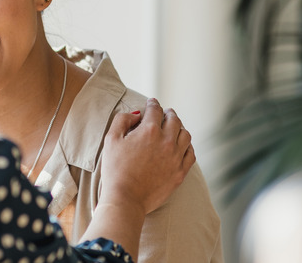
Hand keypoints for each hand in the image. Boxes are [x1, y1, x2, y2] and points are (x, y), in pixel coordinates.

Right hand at [99, 98, 194, 215]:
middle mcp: (166, 141)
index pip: (155, 110)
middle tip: (165, 112)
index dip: (153, 103)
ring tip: (175, 127)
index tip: (151, 102)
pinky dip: (187, 146)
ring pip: (185, 135)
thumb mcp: (111, 140)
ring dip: (180, 127)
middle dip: (169, 113)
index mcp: (149, 130)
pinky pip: (191, 153)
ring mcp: (176, 157)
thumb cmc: (115, 169)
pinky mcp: (180, 172)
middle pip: (174, 119)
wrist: (126, 199)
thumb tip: (136, 114)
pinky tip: (182, 145)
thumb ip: (122, 120)